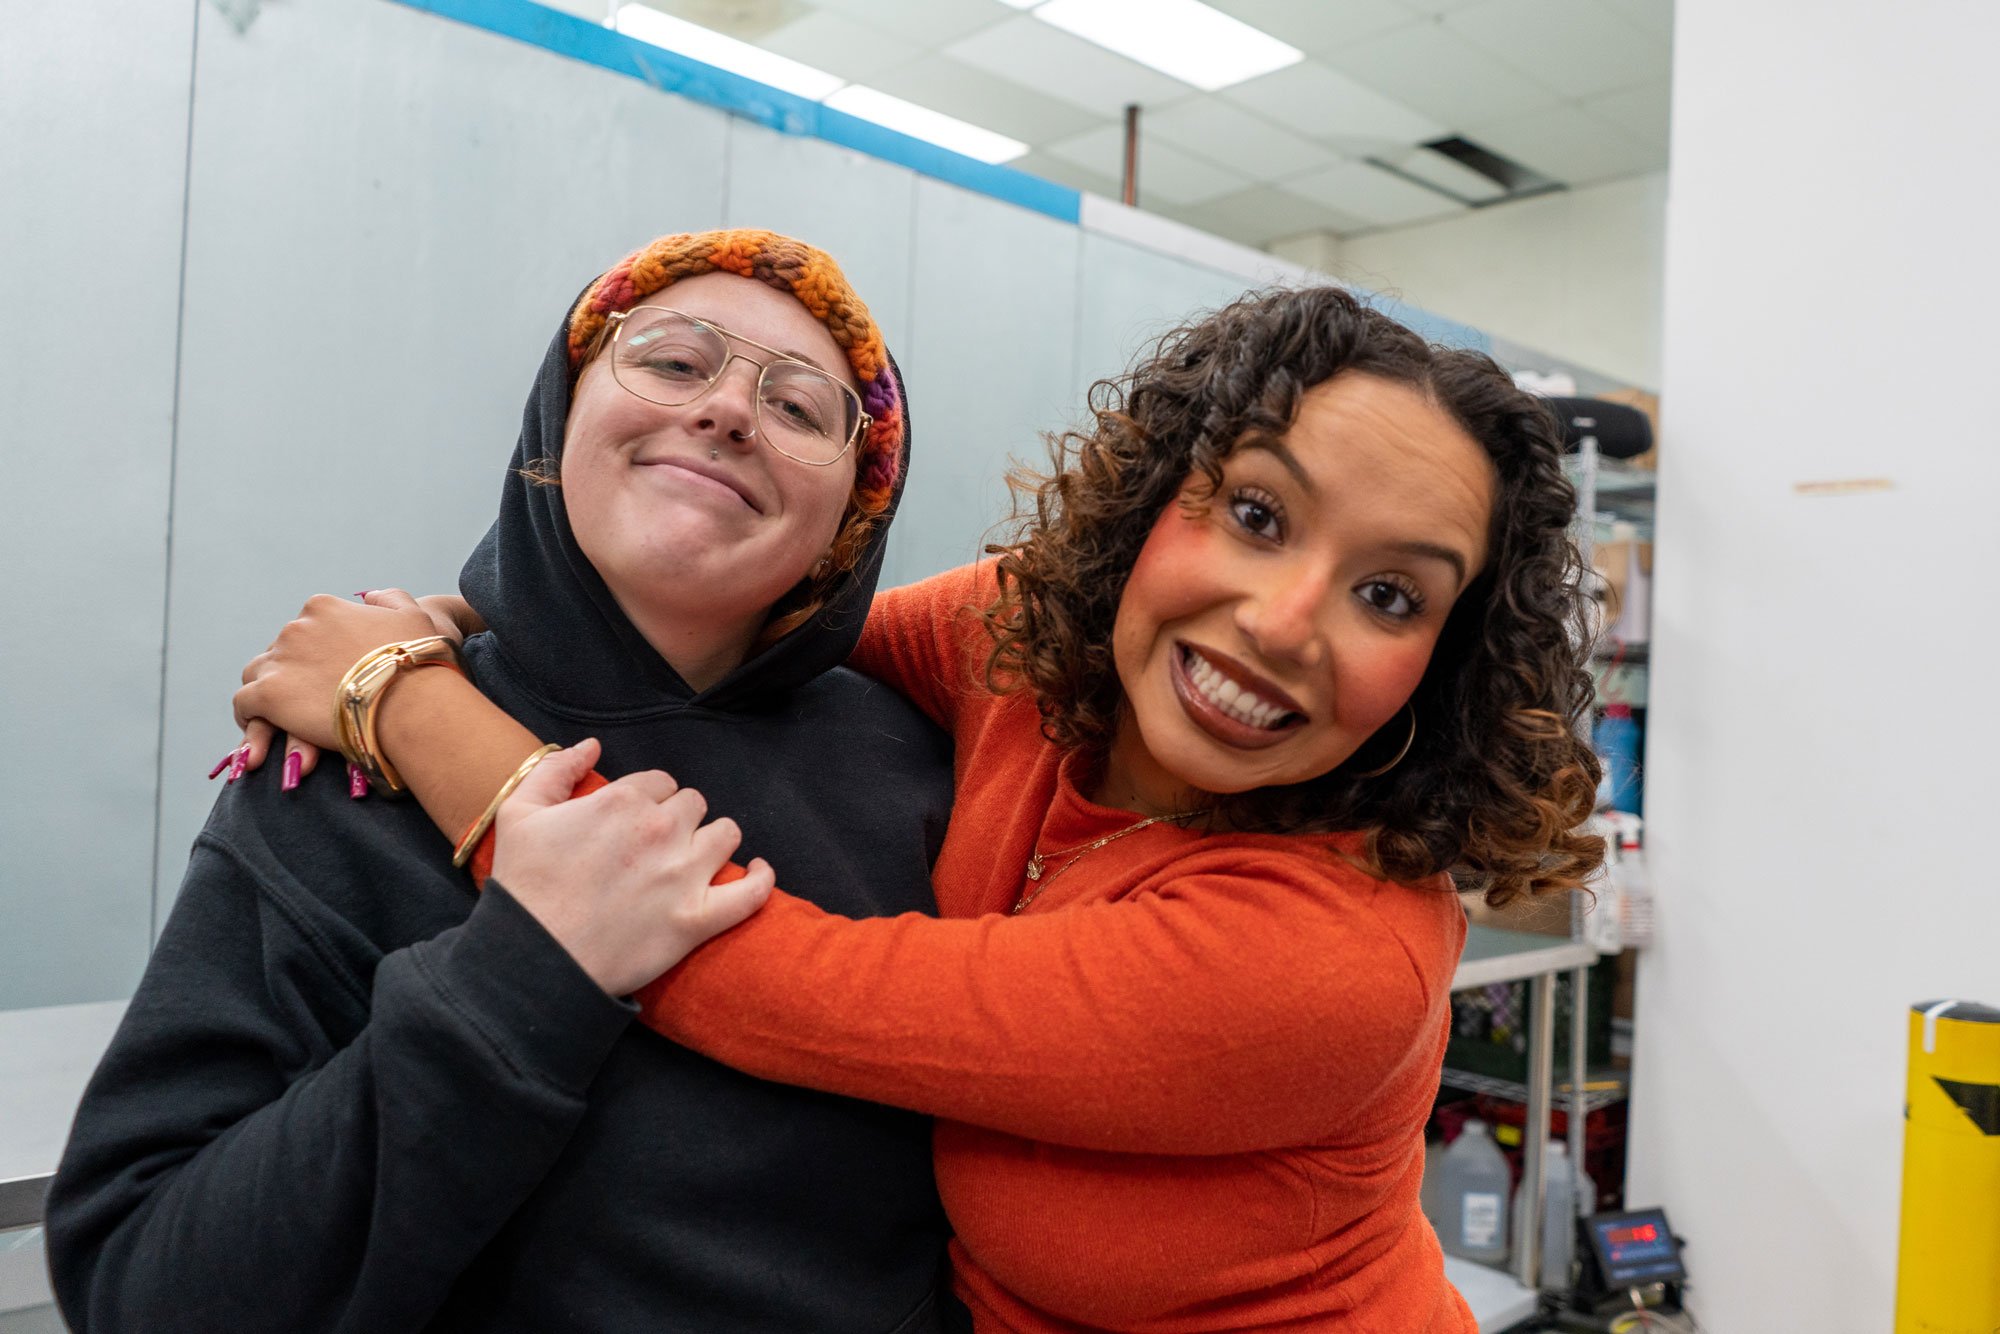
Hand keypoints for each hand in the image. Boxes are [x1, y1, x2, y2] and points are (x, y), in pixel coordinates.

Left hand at [225, 590, 446, 786]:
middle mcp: (296, 628)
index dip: (315, 652)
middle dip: (293, 672)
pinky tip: (263, 728)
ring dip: (267, 691)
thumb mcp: (413, 616)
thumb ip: (389, 599)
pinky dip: (249, 716)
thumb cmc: (419, 662)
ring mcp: (280, 661)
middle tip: (310, 699)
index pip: (305, 627)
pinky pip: (244, 704)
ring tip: (282, 714)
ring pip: (256, 673)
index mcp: (324, 609)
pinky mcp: (269, 695)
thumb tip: (370, 596)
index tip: (328, 672)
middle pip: (280, 650)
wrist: (413, 702)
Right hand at [489, 740, 775, 996]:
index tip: (636, 822)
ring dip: (715, 840)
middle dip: (680, 819)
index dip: (650, 799)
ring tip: (698, 856)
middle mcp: (660, 829)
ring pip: (726, 834)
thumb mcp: (519, 813)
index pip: (660, 783)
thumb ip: (556, 770)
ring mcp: (683, 875)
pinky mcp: (697, 919)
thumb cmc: (522, 887)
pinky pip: (751, 893)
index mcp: (623, 800)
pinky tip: (759, 872)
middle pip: (693, 805)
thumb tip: (591, 745)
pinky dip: (761, 880)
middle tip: (658, 844)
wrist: (532, 958)